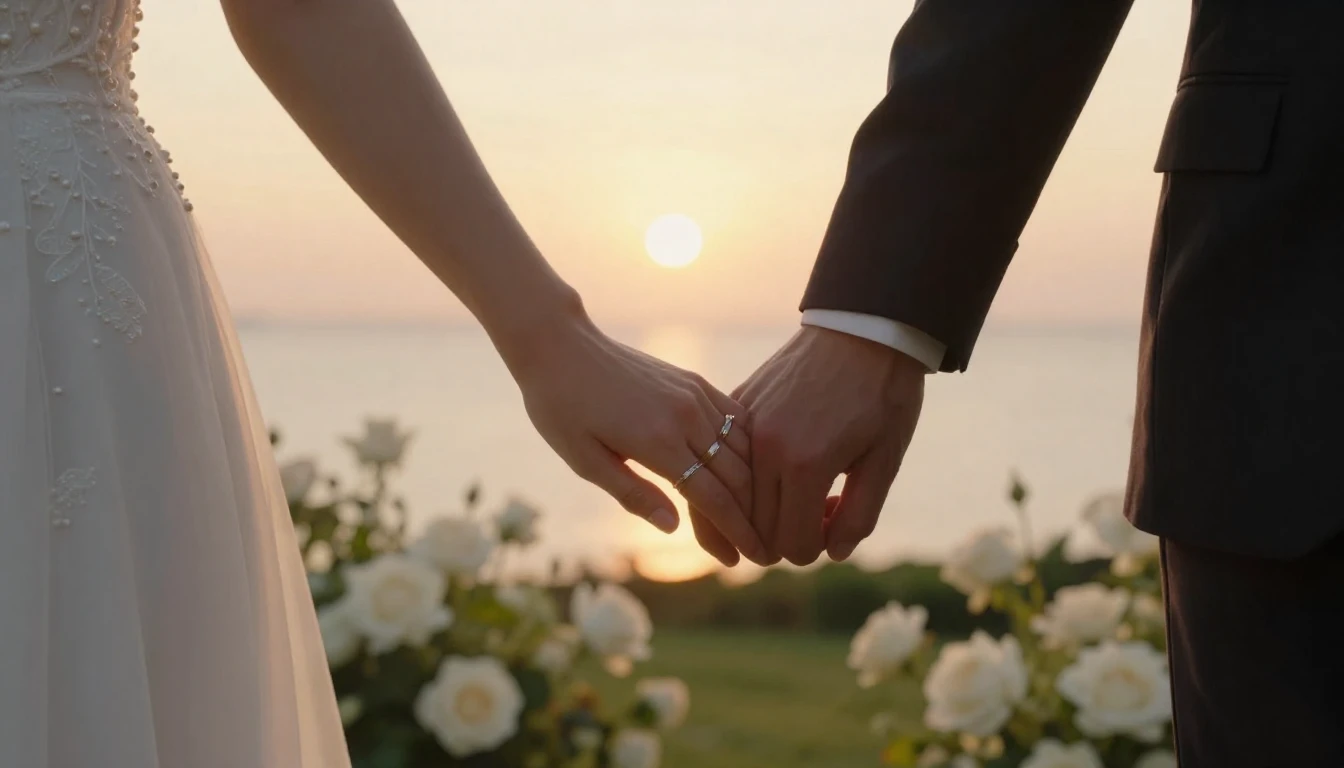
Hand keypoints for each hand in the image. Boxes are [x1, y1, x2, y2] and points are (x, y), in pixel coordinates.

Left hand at [508, 314, 767, 565]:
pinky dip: (748, 446)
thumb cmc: (561, 408)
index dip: (736, 532)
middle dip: (751, 517)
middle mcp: (686, 415)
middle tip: (760, 549)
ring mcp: (694, 394)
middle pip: (737, 476)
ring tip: (757, 516)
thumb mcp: (584, 461)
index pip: (714, 498)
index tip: (751, 558)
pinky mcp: (694, 381)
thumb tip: (674, 528)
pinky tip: (749, 469)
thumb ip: (633, 494)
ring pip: (743, 448)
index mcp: (657, 441)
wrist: (561, 346)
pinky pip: (736, 417)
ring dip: (754, 485)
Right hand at [733, 326, 924, 564]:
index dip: (815, 549)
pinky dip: (749, 479)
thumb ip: (858, 515)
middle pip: (757, 528)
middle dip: (789, 535)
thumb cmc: (884, 392)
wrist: (864, 326)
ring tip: (804, 492)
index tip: (834, 528)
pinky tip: (780, 469)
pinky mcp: (739, 405)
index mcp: (803, 465)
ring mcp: (745, 425)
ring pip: (736, 498)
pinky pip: (728, 460)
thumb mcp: (885, 460)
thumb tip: (831, 553)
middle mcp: (763, 448)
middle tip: (824, 510)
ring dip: (766, 509)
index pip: (790, 544)